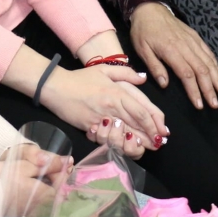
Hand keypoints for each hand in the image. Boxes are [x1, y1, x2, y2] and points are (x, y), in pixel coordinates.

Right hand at [0, 144, 70, 215]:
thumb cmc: (4, 176)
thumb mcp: (27, 165)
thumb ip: (50, 164)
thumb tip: (68, 161)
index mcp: (44, 197)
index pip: (63, 185)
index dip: (63, 172)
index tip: (61, 162)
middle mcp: (39, 208)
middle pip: (55, 193)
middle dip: (55, 179)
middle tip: (50, 166)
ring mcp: (29, 212)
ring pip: (46, 198)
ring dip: (47, 185)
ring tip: (41, 173)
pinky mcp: (20, 213)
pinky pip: (36, 203)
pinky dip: (37, 192)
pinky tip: (31, 183)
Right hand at [42, 64, 166, 150]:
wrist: (55, 86)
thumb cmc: (80, 78)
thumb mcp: (105, 69)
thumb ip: (126, 73)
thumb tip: (143, 78)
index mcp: (117, 92)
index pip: (141, 110)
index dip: (154, 122)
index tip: (162, 130)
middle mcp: (111, 106)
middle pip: (136, 124)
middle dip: (149, 135)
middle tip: (159, 143)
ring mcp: (100, 118)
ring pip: (123, 134)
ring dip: (135, 142)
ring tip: (146, 147)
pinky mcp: (89, 127)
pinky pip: (106, 138)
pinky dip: (117, 143)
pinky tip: (125, 146)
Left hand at [130, 2, 217, 109]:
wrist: (150, 9)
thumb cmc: (143, 31)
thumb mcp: (142, 49)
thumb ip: (154, 67)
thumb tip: (165, 85)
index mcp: (171, 51)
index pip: (187, 74)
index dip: (194, 90)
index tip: (199, 105)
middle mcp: (186, 46)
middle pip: (202, 70)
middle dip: (210, 89)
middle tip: (215, 104)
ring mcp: (193, 41)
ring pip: (208, 62)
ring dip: (217, 79)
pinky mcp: (196, 37)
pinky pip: (209, 53)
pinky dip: (216, 66)